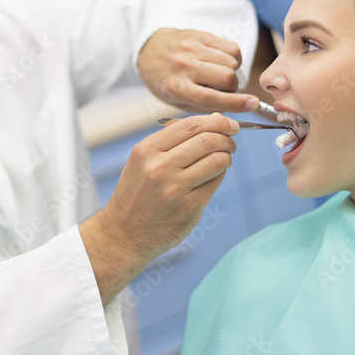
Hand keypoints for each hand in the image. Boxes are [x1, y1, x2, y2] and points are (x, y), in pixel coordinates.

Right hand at [80, 114, 239, 304]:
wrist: (123, 234)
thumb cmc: (136, 195)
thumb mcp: (142, 161)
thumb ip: (173, 142)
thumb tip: (213, 120)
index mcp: (146, 150)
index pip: (190, 125)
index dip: (216, 121)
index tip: (228, 123)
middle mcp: (160, 167)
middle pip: (207, 140)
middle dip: (227, 137)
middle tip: (231, 140)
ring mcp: (175, 188)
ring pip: (216, 160)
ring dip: (227, 156)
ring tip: (225, 157)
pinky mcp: (189, 207)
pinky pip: (215, 182)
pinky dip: (220, 174)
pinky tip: (214, 175)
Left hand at [137, 27, 259, 113]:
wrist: (151, 50)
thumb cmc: (166, 80)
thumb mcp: (176, 101)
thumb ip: (203, 108)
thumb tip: (235, 108)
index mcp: (175, 87)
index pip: (210, 97)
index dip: (236, 103)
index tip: (253, 105)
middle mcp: (183, 66)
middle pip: (227, 77)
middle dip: (232, 87)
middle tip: (222, 89)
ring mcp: (192, 48)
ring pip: (232, 62)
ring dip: (232, 72)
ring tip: (218, 74)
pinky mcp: (201, 35)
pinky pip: (231, 48)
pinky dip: (233, 58)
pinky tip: (221, 62)